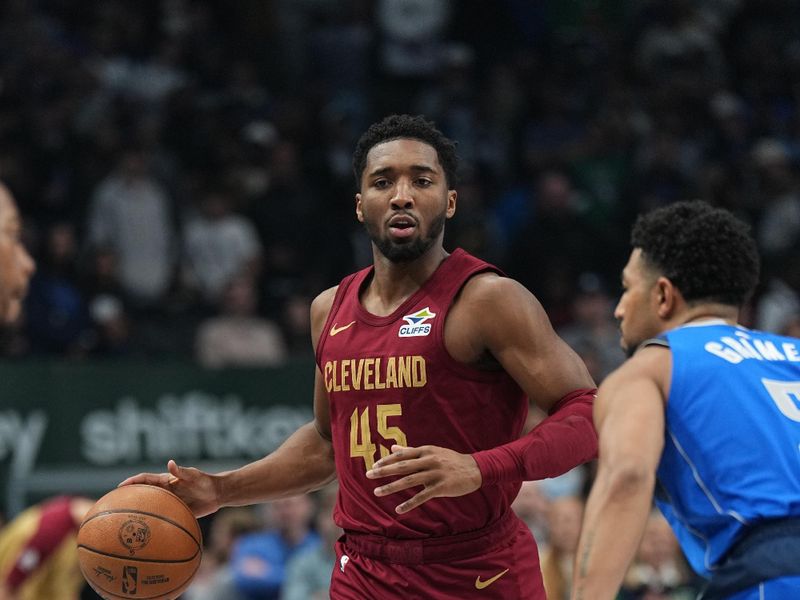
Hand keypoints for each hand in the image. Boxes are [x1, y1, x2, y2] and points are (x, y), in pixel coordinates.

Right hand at [118, 460, 220, 517]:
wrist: (217, 494)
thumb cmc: (205, 481)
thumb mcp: (194, 475)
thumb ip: (182, 471)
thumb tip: (170, 463)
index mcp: (166, 481)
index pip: (145, 479)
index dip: (132, 482)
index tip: (119, 487)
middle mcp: (165, 491)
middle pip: (143, 493)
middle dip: (129, 497)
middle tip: (114, 504)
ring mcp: (169, 502)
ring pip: (150, 507)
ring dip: (139, 511)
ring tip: (123, 522)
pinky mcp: (175, 512)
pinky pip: (160, 518)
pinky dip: (152, 523)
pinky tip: (145, 534)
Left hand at [365, 445, 482, 513]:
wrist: (475, 469)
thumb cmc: (450, 460)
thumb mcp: (432, 451)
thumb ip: (411, 450)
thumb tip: (393, 447)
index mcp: (426, 451)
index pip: (402, 454)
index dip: (387, 460)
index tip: (374, 465)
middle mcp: (429, 460)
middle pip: (402, 466)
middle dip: (384, 471)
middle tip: (369, 475)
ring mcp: (435, 474)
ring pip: (409, 480)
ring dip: (392, 487)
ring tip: (377, 492)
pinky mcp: (442, 487)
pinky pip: (422, 496)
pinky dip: (409, 503)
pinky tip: (398, 509)